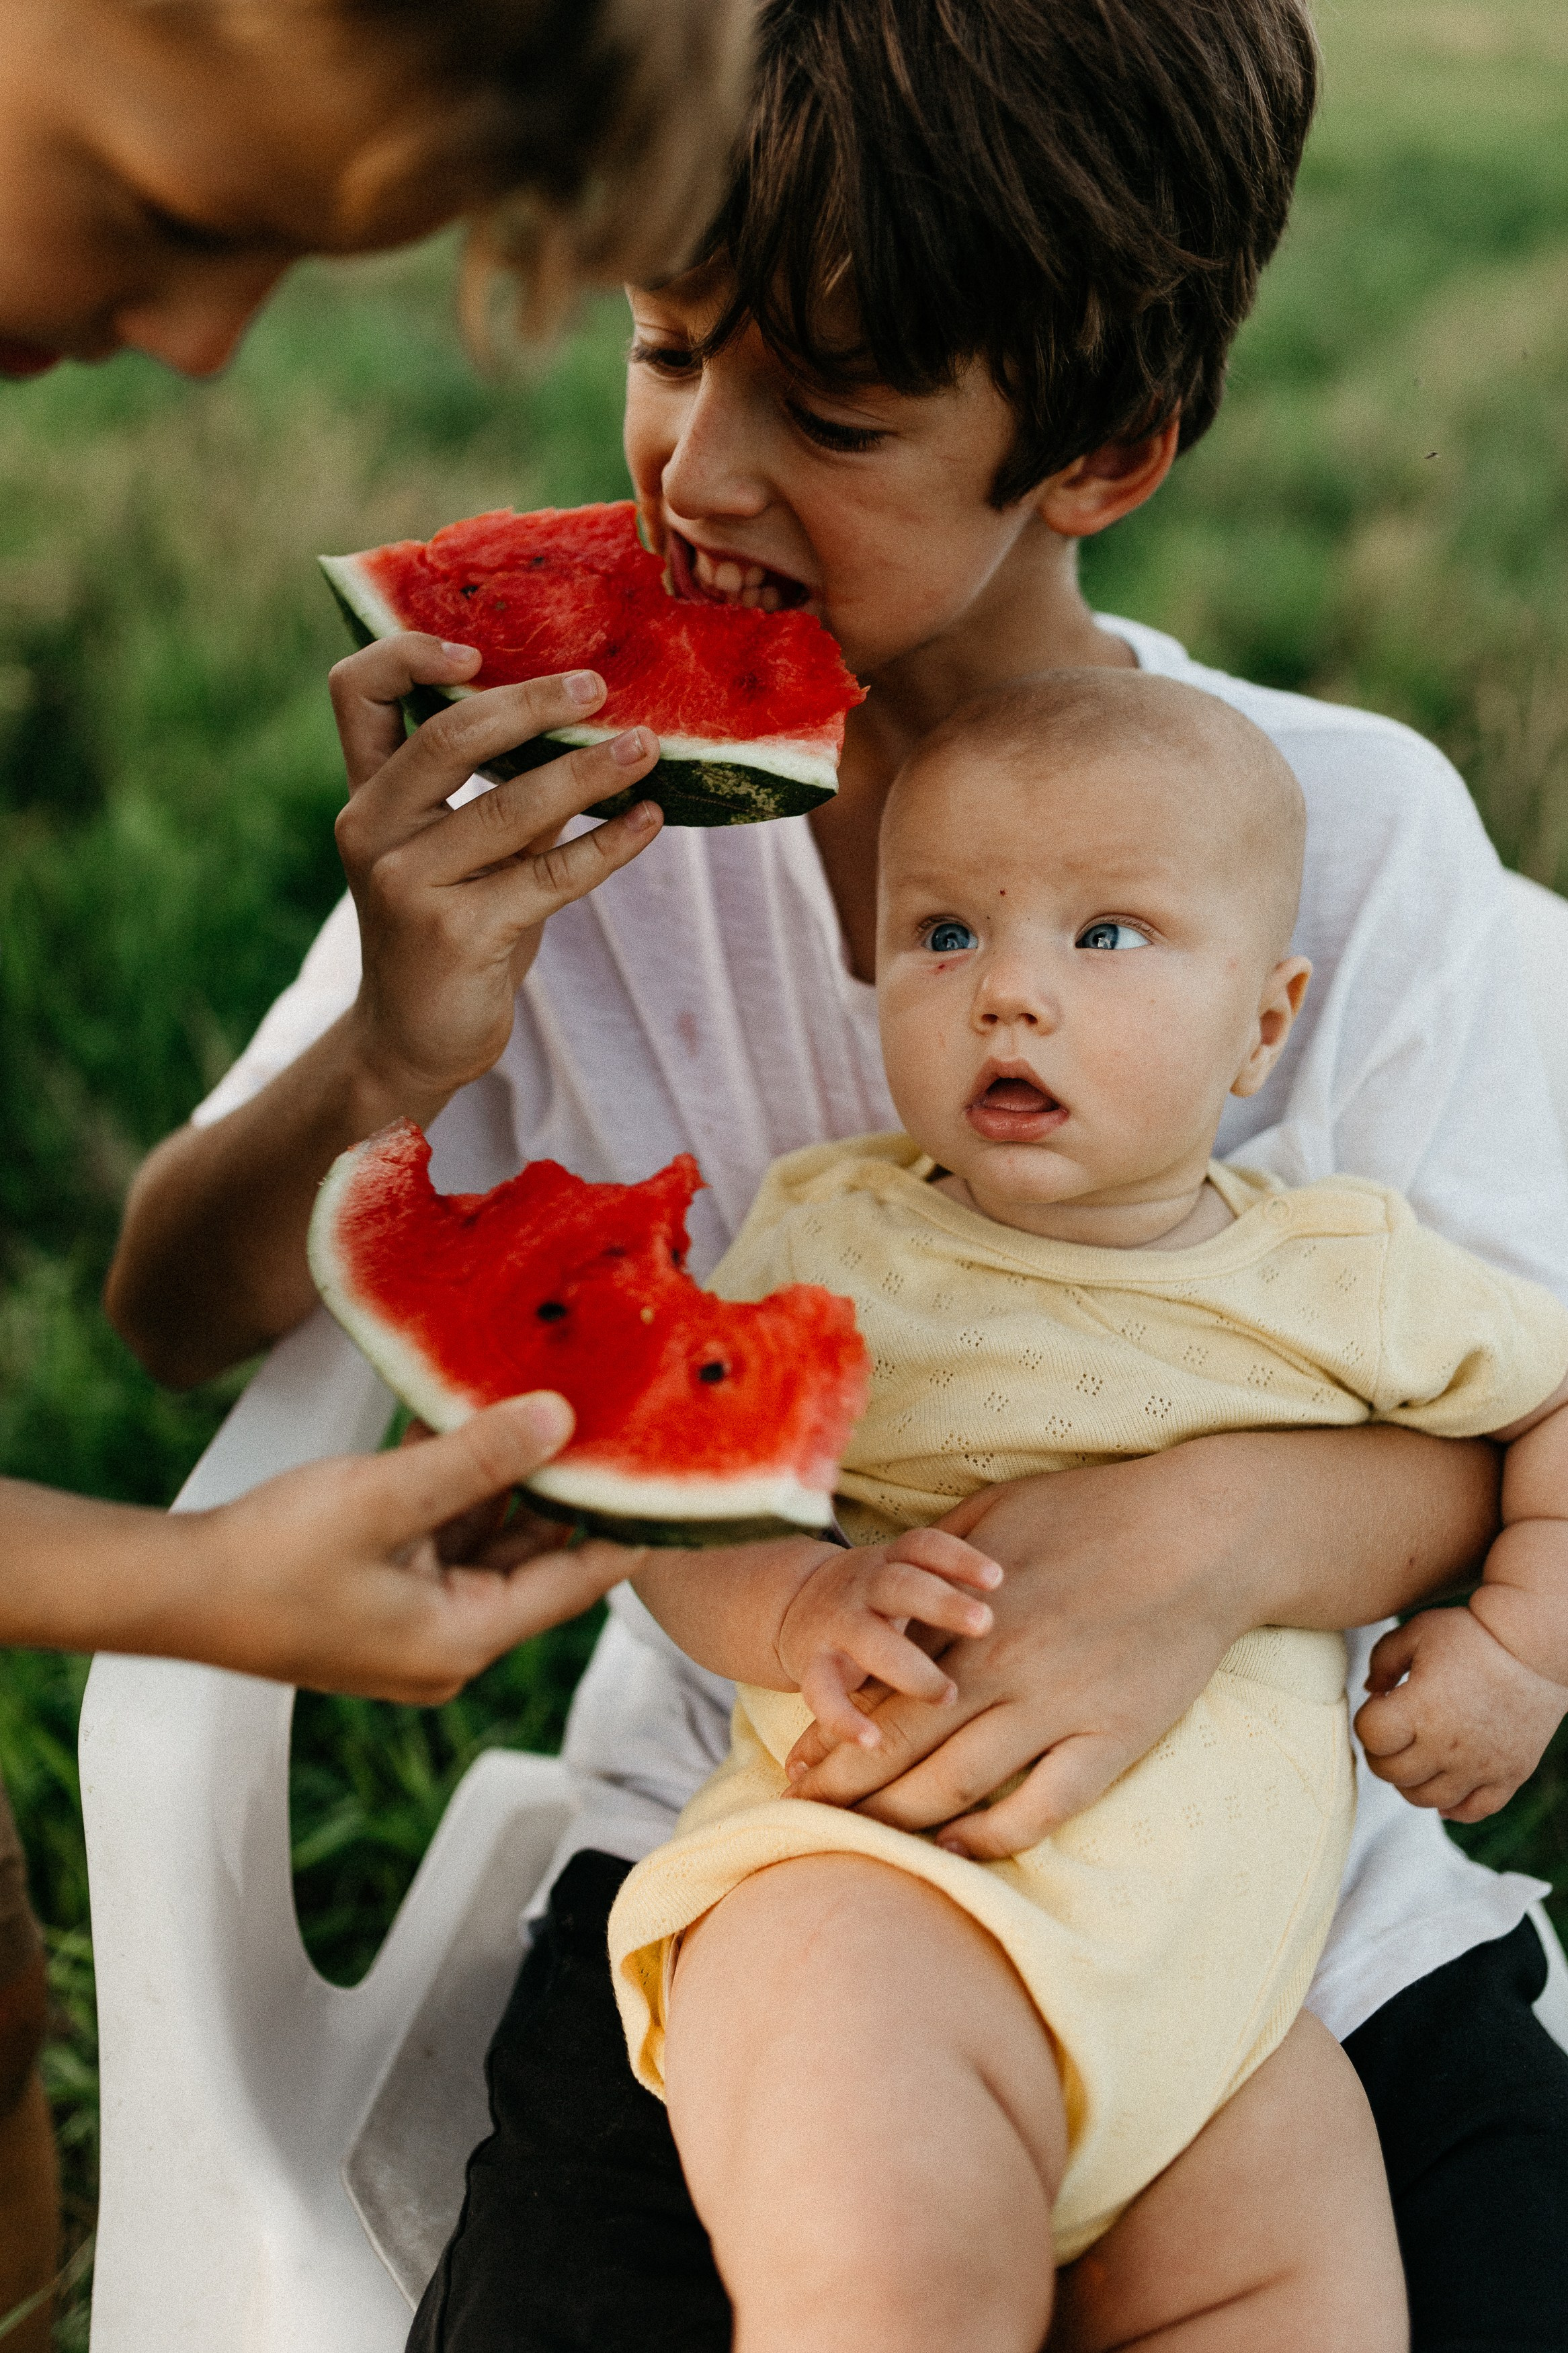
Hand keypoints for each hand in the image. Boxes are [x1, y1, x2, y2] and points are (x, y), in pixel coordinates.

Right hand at [179, 1393, 629, 1700]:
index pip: (583, 1579)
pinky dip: (459, 1485)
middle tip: (607, 1412)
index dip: (628, 1519)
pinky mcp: (385, 1593)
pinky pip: (444, 1534)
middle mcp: (452, 1640)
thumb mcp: (387, 1498)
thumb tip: (561, 1419)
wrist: (171, 1592)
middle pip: (538, 1556)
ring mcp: (417, 1619)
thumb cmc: (268, 1562)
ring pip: (490, 1538)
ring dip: (507, 1477)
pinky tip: (471, 1422)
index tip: (667, 1463)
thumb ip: (478, 1459)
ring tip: (546, 1402)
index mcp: (466, 1639)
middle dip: (564, 1485)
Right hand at [331, 634, 664, 1120]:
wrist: (413, 1040)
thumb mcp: (468, 853)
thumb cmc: (452, 930)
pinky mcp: (456, 934)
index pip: (356, 691)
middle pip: (449, 736)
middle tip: (599, 686)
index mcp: (368, 795)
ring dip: (590, 770)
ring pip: (510, 806)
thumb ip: (503, 791)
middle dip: (532, 703)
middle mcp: (373, 829)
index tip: (478, 649)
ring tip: (646, 746)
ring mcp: (407, 883)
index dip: (408, 653)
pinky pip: (549, 874)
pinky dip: (609, 845)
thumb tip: (590, 720)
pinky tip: (650, 822)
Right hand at [775, 1529, 1000, 1750]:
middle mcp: (864, 1587)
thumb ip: (956, 1583)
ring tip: (947, 1695)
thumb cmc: (883, 1600)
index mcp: (893, 1562)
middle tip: (985, 1623)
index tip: (998, 1578)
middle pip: (901, 1585)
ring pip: (869, 1639)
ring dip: (908, 1668)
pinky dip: (844, 1718)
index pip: (925, 1547)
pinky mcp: (812, 1666)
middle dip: (942, 1603)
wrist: (798, 1605)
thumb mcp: (912, 1578)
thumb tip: (1041, 1587)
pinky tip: (875, 1742)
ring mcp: (837, 1626)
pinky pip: (823, 1692)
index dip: (958, 1558)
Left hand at [783, 1451, 1250, 1857]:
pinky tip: (958, 1850)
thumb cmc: (1097, 1509)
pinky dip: (994, 1836)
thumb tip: (886, 1585)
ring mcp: (1057, 1707)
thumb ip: (936, 1557)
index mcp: (967, 1616)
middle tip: (803, 1820)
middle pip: (899, 1745)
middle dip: (843, 1789)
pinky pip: (1043, 1806)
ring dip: (900, 1819)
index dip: (829, 1737)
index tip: (797, 1767)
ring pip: (957, 1784)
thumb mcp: (996, 1512)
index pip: (876, 1690)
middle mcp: (1000, 1667)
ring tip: (860, 1844)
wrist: (1201, 1531)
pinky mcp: (1113, 1737)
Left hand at [1356, 1604, 1567, 1822]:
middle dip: (1381, 1753)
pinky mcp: (1509, 1776)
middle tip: (1393, 1732)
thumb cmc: (1475, 1634)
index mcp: (1421, 1709)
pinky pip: (1473, 1810)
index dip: (1367, 1720)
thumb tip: (1369, 1691)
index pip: (1371, 1737)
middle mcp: (1448, 1746)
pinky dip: (1453, 1806)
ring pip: (1426, 1799)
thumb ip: (1382, 1660)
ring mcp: (1480, 1767)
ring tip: (1415, 1756)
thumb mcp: (1417, 1631)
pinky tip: (1446, 1784)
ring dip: (1410, 1782)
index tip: (1382, 1704)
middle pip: (1392, 1774)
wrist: (1536, 1648)